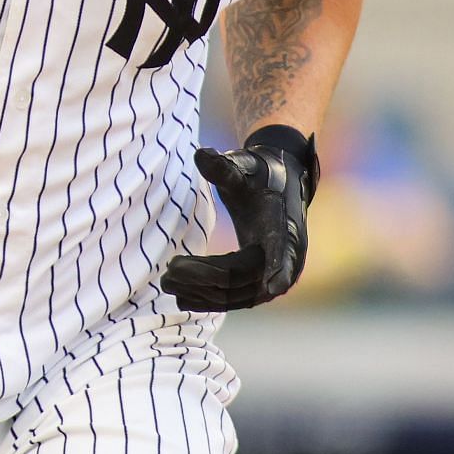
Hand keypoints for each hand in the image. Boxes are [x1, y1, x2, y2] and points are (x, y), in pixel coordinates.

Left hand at [161, 125, 318, 311]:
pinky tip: (181, 297)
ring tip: (167, 282)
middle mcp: (286, 257)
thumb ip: (223, 166)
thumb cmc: (259, 173)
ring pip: (237, 294)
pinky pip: (235, 298)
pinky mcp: (259, 282)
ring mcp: (273, 274)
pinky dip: (209, 299)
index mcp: (285, 227)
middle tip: (170, 270)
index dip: (279, 267)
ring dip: (202, 292)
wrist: (278, 185)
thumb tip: (201, 154)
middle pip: (245, 277)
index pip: (282, 250)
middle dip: (205, 278)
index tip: (273, 286)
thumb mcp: (244, 166)